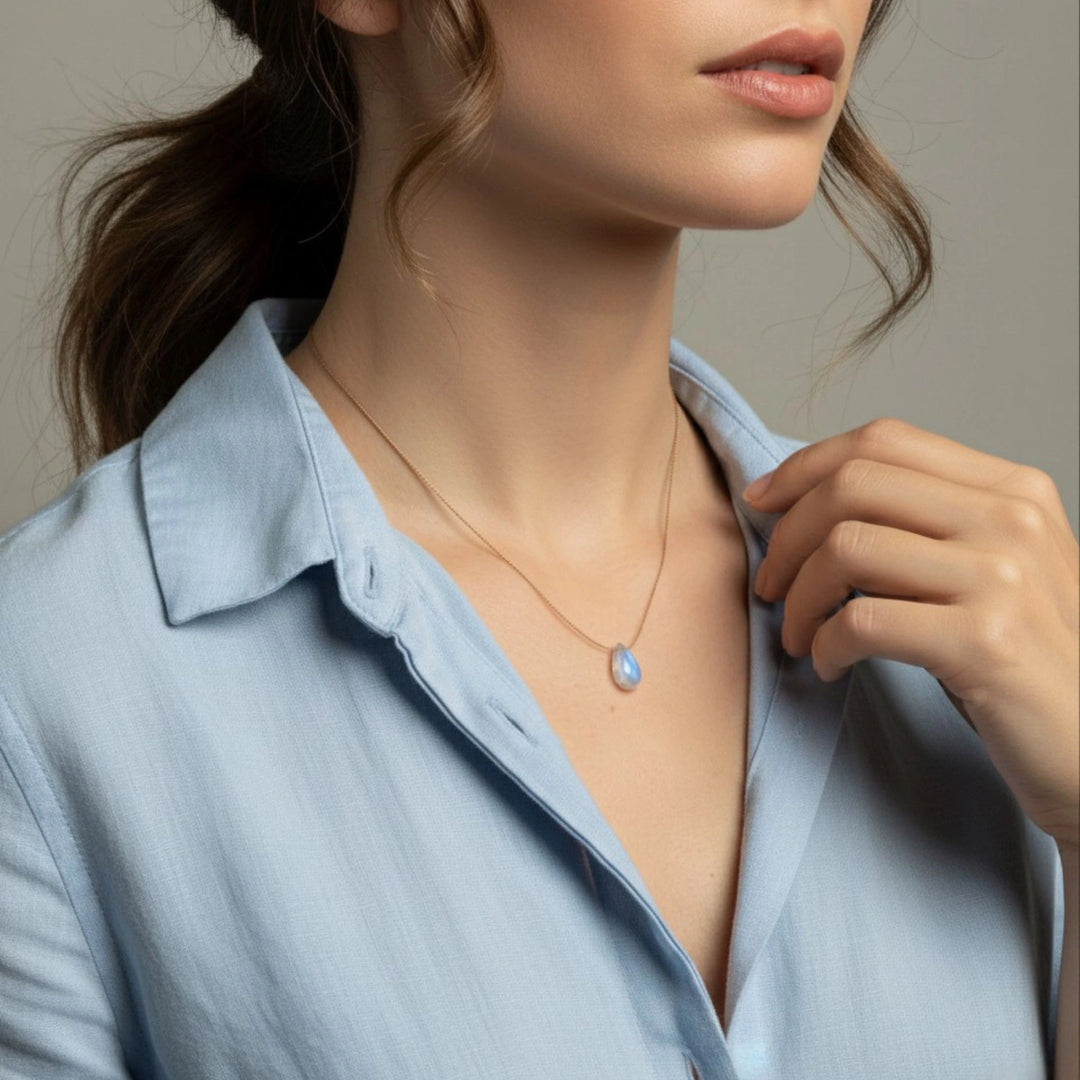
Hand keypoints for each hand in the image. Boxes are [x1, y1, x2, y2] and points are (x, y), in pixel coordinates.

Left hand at [743, 417, 1079, 848]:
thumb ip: (923, 523)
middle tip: (770, 586)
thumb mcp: (989, 569)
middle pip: (853, 485)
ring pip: (846, 548)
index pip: (883, 440)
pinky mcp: (986, 642)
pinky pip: (862, 620)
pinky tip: (829, 665)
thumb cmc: (1020, 659)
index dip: (804, 466)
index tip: (760, 501)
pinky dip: (825, 644)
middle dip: (787, 535)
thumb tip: (804, 498)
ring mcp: (1004, 578)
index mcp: (1012, 489)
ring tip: (799, 635)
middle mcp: (1012, 519)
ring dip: (799, 598)